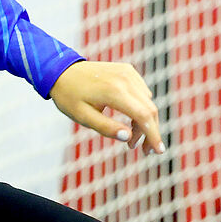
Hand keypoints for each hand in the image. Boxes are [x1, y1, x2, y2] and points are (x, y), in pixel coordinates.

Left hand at [50, 60, 164, 153]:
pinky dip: (141, 107)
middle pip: (149, 110)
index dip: (153, 135)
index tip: (159, 151)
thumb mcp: (82, 117)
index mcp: (114, 92)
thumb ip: (106, 127)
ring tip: (131, 137)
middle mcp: (125, 79)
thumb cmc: (69, 97)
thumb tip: (129, 137)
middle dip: (150, 132)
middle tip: (144, 150)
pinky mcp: (128, 70)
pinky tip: (129, 118)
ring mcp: (128, 73)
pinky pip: (142, 92)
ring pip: (148, 102)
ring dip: (144, 121)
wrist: (61, 71)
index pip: (143, 116)